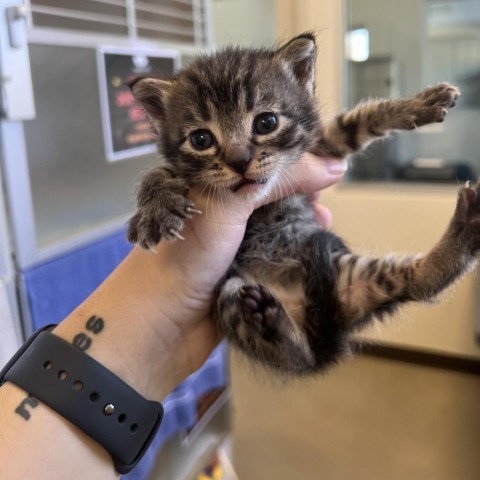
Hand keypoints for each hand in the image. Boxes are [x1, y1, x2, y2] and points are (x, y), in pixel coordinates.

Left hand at [54, 155, 346, 399]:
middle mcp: (219, 209)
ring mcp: (230, 242)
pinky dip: (293, 250)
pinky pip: (274, 254)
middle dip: (299, 191)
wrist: (159, 325)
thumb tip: (336, 166)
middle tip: (325, 194)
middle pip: (268, 191)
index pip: (254, 157)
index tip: (322, 161)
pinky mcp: (241, 271)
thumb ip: (278, 180)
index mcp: (207, 182)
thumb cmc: (186, 254)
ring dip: (300, 222)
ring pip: (274, 223)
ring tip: (323, 221)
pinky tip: (313, 247)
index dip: (289, 156)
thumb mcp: (227, 202)